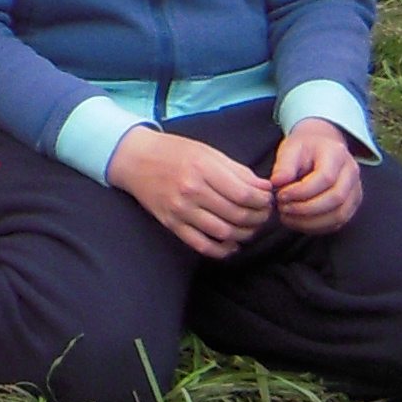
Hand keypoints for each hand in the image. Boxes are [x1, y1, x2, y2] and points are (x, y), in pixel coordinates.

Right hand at [108, 124, 272, 257]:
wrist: (134, 158)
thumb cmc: (173, 151)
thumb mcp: (207, 152)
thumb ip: (237, 171)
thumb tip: (264, 189)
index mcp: (202, 168)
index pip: (244, 195)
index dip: (263, 202)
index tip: (267, 200)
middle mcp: (191, 190)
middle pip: (237, 215)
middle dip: (258, 218)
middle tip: (263, 215)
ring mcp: (180, 209)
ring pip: (224, 233)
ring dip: (244, 234)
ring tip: (249, 228)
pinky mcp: (171, 223)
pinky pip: (202, 245)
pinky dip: (221, 250)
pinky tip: (231, 244)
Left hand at [267, 118, 364, 234]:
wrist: (322, 147)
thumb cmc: (304, 148)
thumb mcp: (291, 148)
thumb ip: (284, 165)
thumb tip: (276, 182)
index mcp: (337, 154)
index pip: (325, 178)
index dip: (302, 191)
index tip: (281, 195)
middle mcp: (351, 173)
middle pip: (336, 198)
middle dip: (306, 208)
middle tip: (282, 208)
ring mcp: (355, 191)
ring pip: (339, 215)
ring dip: (311, 221)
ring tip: (287, 217)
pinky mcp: (352, 206)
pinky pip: (338, 223)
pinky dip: (317, 227)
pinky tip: (297, 222)